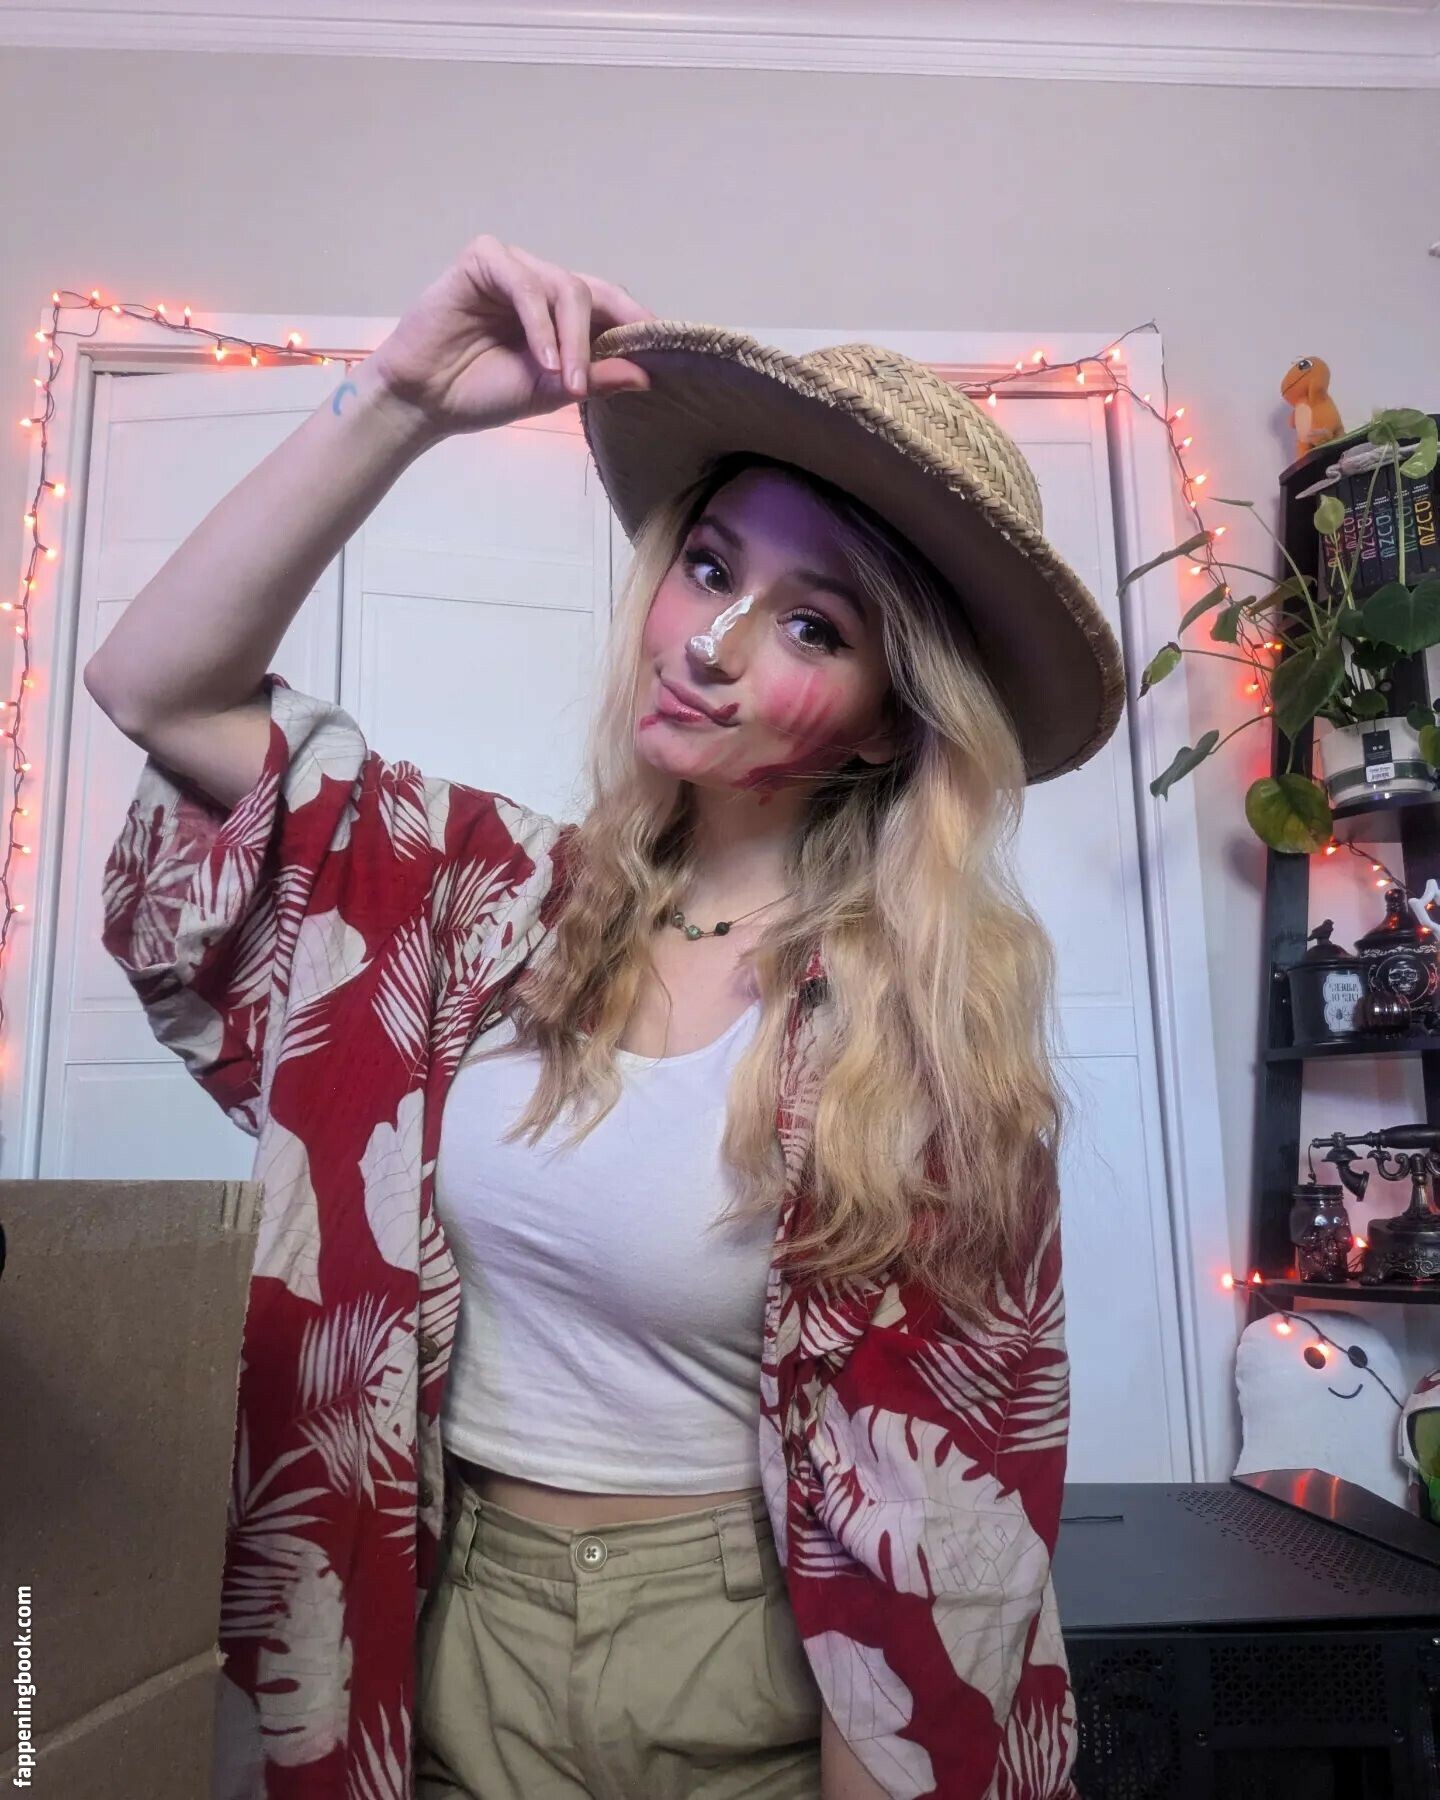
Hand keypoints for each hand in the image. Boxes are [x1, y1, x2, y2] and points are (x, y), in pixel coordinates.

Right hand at [366, 234, 655, 437]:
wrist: (425, 401)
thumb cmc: (482, 393)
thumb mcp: (550, 392)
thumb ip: (595, 378)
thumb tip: (646, 376)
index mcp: (560, 310)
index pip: (609, 304)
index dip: (636, 323)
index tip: (664, 352)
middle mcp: (540, 282)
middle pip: (592, 294)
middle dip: (599, 340)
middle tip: (587, 385)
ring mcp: (513, 268)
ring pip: (564, 288)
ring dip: (570, 339)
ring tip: (562, 381)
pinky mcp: (482, 261)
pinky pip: (525, 284)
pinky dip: (539, 323)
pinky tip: (541, 358)